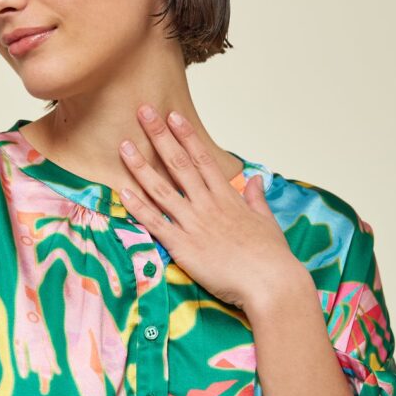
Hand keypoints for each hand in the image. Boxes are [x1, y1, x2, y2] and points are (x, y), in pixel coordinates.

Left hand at [117, 105, 298, 310]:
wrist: (271, 283)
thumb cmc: (272, 256)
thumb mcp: (267, 221)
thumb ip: (257, 198)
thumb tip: (256, 180)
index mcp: (228, 197)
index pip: (202, 158)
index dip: (186, 136)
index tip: (172, 116)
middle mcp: (208, 205)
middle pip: (179, 163)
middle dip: (159, 136)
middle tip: (143, 112)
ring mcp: (194, 224)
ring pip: (161, 189)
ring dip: (141, 166)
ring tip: (124, 146)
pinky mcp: (183, 247)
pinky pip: (155, 223)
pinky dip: (138, 207)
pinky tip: (122, 191)